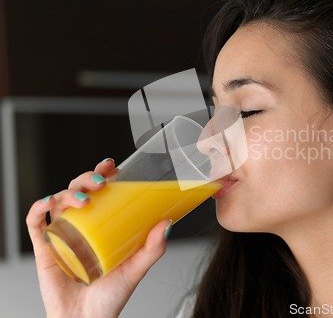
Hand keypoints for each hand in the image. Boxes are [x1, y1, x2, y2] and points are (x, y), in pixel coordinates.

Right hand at [26, 158, 170, 317]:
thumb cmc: (110, 296)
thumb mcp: (136, 268)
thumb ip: (153, 248)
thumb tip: (167, 223)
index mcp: (101, 225)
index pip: (100, 192)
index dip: (103, 174)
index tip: (112, 165)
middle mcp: (81, 226)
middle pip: (78, 191)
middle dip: (86, 179)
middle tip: (101, 182)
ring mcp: (62, 235)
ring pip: (58, 201)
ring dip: (68, 193)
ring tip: (84, 201)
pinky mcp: (45, 249)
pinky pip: (35, 224)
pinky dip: (37, 209)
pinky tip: (46, 204)